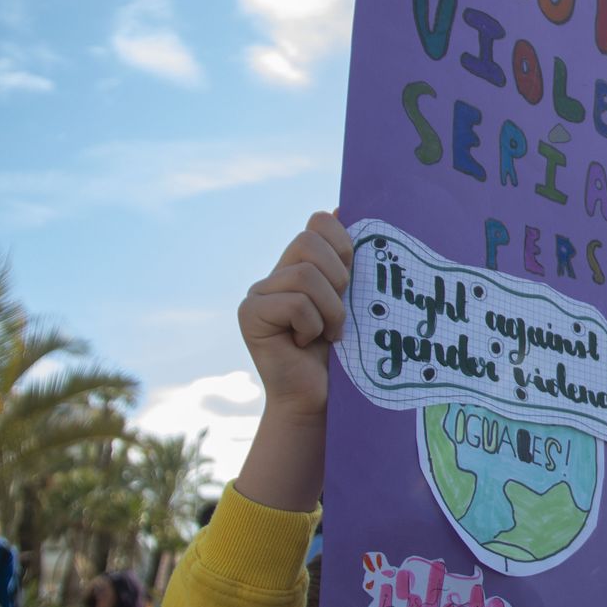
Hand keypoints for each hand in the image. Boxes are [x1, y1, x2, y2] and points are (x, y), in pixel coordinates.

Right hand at [237, 210, 352, 425]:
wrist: (320, 399)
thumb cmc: (345, 353)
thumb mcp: (356, 300)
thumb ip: (349, 259)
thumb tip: (342, 207)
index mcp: (304, 264)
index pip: (319, 222)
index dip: (343, 243)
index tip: (352, 276)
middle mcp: (277, 273)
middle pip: (309, 242)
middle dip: (338, 278)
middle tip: (341, 311)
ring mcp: (259, 292)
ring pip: (304, 275)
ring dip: (329, 309)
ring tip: (329, 334)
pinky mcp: (250, 314)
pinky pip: (293, 302)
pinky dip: (311, 325)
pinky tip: (306, 344)